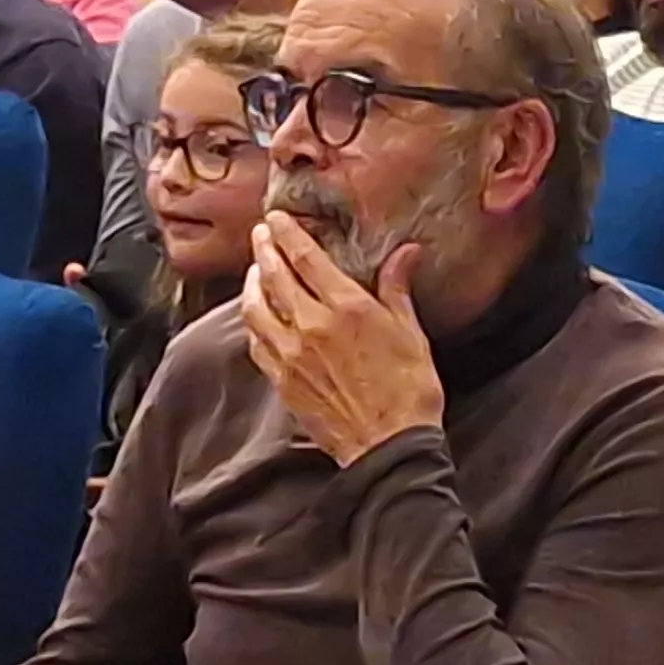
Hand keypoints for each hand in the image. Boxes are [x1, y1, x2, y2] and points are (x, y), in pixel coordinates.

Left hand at [243, 217, 444, 466]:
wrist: (388, 447)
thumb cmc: (408, 392)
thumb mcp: (411, 333)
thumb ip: (397, 289)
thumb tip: (406, 252)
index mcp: (346, 308)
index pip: (304, 257)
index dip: (286, 232)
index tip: (277, 218)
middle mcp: (312, 327)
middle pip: (274, 276)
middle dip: (264, 249)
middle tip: (261, 234)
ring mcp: (292, 356)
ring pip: (255, 308)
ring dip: (252, 283)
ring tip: (255, 271)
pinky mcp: (283, 382)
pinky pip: (257, 343)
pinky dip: (253, 322)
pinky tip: (257, 317)